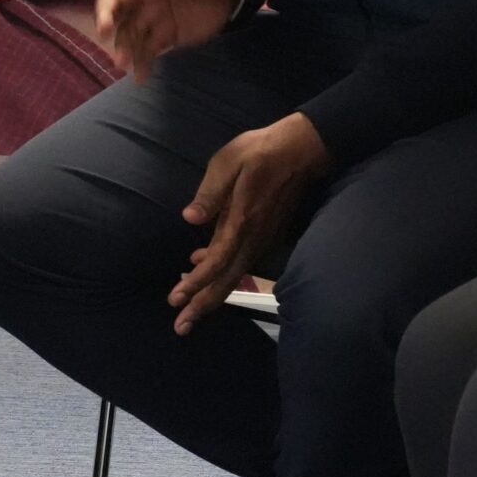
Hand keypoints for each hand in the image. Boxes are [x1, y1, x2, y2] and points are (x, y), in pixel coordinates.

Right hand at [96, 0, 248, 83]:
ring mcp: (150, 15)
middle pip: (116, 1)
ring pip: (128, 29)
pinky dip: (142, 63)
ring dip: (122, 44)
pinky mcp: (162, 35)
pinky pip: (146, 50)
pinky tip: (141, 77)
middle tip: (104, 30)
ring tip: (122, 63)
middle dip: (107, 14)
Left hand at [168, 113, 330, 332]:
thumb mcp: (229, 161)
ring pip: (235, 275)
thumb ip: (210, 192)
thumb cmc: (261, 151)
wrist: (302, 150)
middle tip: (180, 326)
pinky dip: (222, 273)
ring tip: (189, 309)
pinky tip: (202, 266)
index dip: (195, 283)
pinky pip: (242, 263)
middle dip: (202, 305)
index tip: (175, 300)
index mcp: (241, 221)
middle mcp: (253, 237)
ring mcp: (263, 238)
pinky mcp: (267, 235)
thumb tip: (189, 218)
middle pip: (226, 280)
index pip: (216, 261)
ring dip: (212, 294)